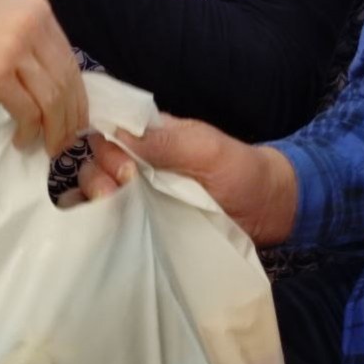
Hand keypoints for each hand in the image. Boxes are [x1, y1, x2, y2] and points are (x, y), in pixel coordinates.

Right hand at [0, 0, 87, 155]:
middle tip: (67, 141)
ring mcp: (15, 50)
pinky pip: (27, 111)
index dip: (76, 93)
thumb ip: (27, 43)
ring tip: (49, 147)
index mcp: (37, 10)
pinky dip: (29, 130)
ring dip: (54, 129)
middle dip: (70, 116)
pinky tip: (22, 139)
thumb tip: (50, 85)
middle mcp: (32, 25)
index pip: (68, 59)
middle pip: (65, 80)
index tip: (75, 116)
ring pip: (51, 99)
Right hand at [77, 116, 297, 246]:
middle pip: (97, 164)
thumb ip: (166, 141)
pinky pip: (113, 223)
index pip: (109, 133)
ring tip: (112, 208)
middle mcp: (137, 166)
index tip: (120, 162)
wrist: (266, 211)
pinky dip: (100, 225)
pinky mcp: (143, 227)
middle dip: (99, 175)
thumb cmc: (240, 169)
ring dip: (96, 199)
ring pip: (98, 194)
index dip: (104, 144)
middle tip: (119, 189)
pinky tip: (99, 231)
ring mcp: (139, 198)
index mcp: (150, 139)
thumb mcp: (207, 148)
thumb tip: (118, 132)